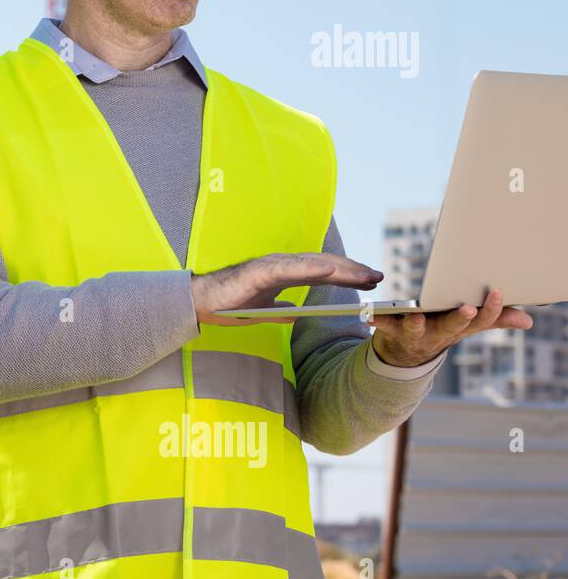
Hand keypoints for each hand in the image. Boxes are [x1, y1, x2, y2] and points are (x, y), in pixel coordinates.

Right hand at [190, 252, 383, 326]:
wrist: (200, 304)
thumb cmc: (228, 305)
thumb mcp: (262, 312)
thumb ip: (280, 310)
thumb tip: (295, 314)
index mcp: (283, 274)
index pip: (322, 272)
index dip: (347, 274)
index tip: (371, 280)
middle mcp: (281, 265)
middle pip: (324, 265)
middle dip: (353, 270)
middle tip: (379, 276)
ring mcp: (270, 266)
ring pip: (312, 264)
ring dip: (340, 268)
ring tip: (363, 274)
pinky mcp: (259, 271)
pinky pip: (289, 269)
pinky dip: (310, 268)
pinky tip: (330, 270)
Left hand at [368, 287, 532, 366]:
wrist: (406, 356)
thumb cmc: (441, 330)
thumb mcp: (468, 326)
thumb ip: (495, 320)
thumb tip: (527, 320)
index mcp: (460, 328)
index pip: (481, 320)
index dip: (491, 308)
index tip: (497, 291)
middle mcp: (441, 333)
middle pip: (453, 326)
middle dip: (460, 318)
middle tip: (468, 308)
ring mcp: (417, 334)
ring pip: (418, 328)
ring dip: (417, 322)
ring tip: (416, 313)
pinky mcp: (393, 332)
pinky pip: (384, 326)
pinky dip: (377, 321)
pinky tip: (370, 315)